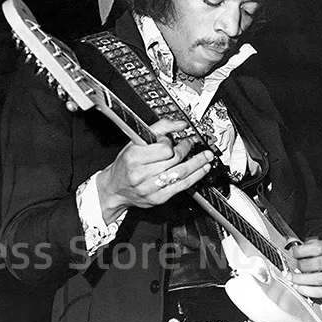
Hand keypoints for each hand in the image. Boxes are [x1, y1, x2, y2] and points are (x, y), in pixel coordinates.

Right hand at [96, 119, 214, 223]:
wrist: (115, 189)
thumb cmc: (125, 164)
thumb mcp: (136, 142)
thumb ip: (159, 129)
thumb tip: (180, 124)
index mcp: (134, 157)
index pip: (163, 148)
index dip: (171, 142)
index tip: (173, 139)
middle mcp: (141, 174)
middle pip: (174, 160)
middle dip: (187, 150)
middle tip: (192, 144)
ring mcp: (150, 188)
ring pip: (180, 174)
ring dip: (197, 164)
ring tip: (206, 157)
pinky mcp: (158, 198)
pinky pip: (181, 187)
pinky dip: (195, 177)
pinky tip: (202, 170)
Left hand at [288, 236, 321, 298]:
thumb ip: (313, 245)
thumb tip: (293, 249)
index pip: (319, 247)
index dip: (303, 251)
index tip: (293, 253)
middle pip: (320, 263)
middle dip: (302, 266)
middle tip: (292, 267)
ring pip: (321, 278)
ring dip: (302, 280)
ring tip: (292, 278)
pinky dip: (308, 291)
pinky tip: (300, 288)